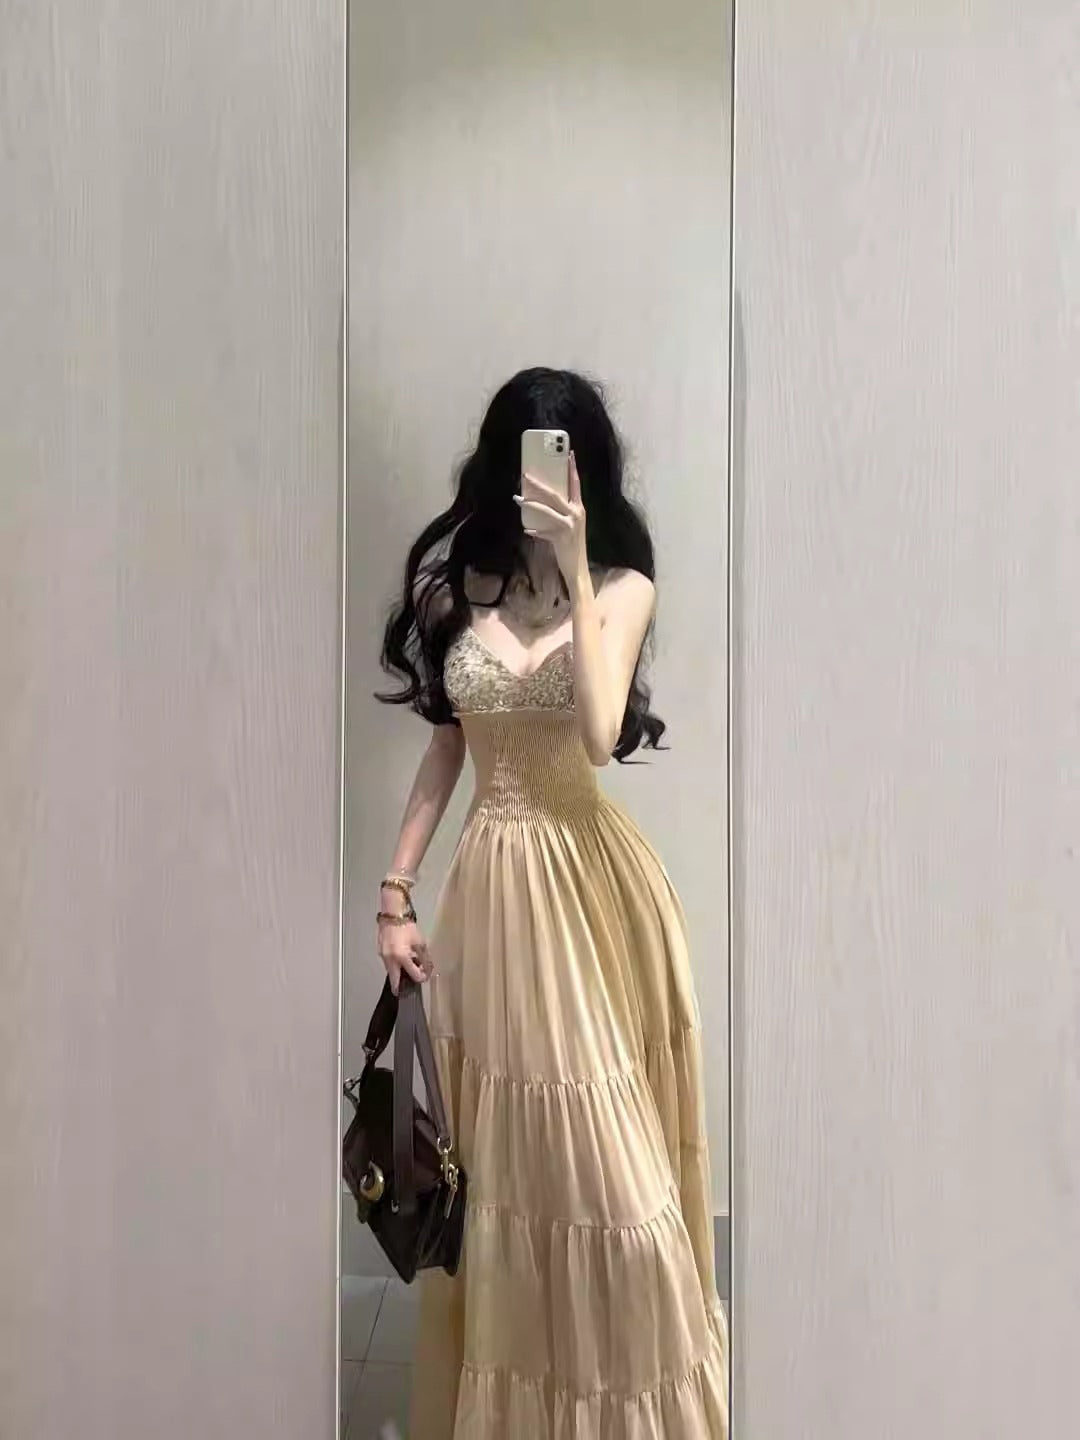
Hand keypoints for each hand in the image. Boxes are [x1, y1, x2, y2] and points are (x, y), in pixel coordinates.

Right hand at [377, 916, 431, 994]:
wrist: (393, 915)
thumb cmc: (407, 927)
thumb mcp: (420, 942)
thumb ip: (425, 957)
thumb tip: (428, 968)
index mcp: (402, 957)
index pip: (413, 975)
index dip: (421, 977)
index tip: (425, 976)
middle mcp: (390, 960)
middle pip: (395, 981)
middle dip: (401, 986)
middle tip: (407, 989)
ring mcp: (383, 957)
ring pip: (391, 973)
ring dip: (399, 975)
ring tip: (408, 971)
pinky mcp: (380, 953)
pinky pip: (388, 964)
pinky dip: (395, 966)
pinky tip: (401, 961)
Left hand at [516, 450, 587, 586]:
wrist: (578, 569)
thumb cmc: (572, 545)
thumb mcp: (570, 525)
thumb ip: (562, 512)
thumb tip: (542, 500)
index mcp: (579, 508)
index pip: (576, 483)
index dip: (572, 468)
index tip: (569, 453)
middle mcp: (576, 514)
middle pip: (555, 494)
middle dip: (538, 484)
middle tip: (525, 475)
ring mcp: (569, 526)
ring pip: (546, 510)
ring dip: (530, 504)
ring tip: (518, 498)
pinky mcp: (561, 538)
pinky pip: (543, 531)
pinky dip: (534, 530)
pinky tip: (527, 529)